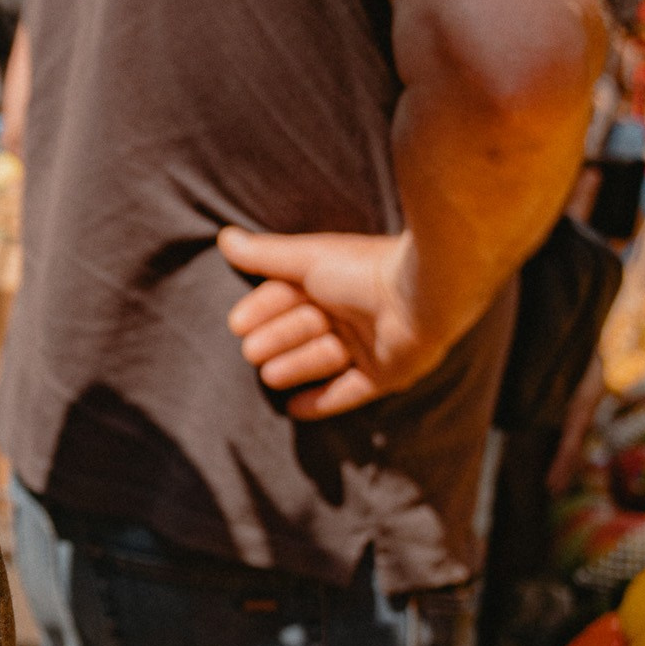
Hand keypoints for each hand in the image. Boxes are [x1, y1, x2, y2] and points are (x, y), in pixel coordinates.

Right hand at [217, 224, 459, 418]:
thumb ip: (265, 254)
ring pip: (320, 361)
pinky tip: (293, 408)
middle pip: (301, 330)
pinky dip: (322, 401)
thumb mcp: (306, 259)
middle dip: (276, 340)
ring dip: (295, 366)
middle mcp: (348, 312)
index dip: (262, 310)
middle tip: (252, 352)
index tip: (238, 325)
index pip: (288, 297)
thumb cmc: (361, 270)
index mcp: (331, 280)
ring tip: (272, 375)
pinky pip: (348, 393)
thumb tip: (224, 237)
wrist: (420, 297)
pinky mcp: (384, 375)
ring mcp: (367, 345)